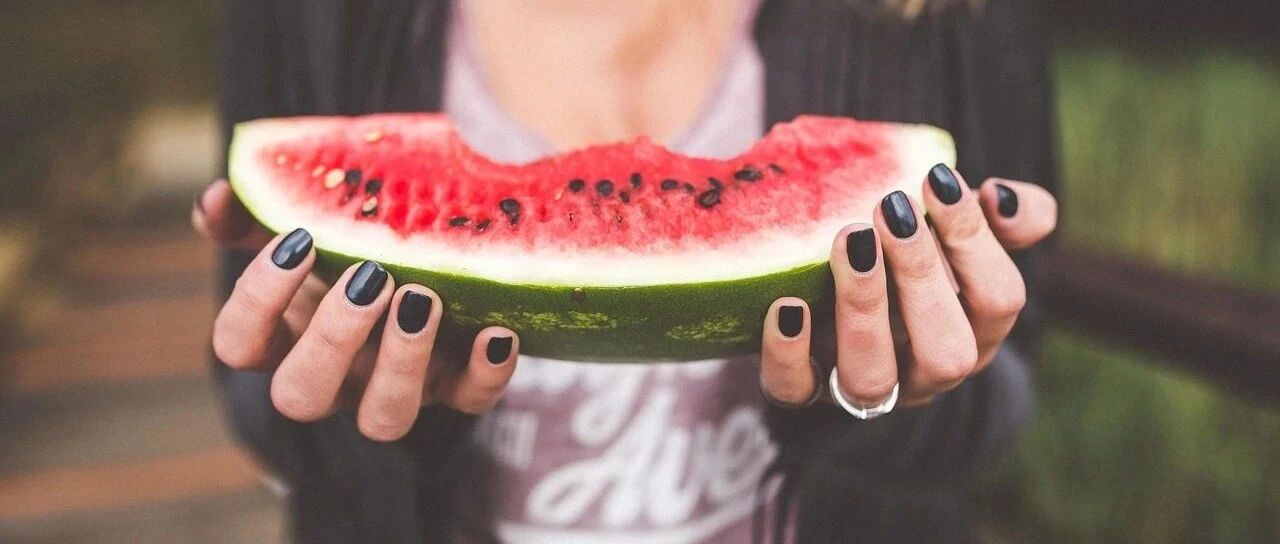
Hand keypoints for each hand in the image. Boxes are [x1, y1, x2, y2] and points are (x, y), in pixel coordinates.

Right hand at [193, 180, 519, 440]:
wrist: (430, 250)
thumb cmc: (348, 244)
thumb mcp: (304, 224)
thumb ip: (253, 213)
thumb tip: (214, 198)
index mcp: (284, 337)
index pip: (237, 345)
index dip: (258, 300)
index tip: (298, 240)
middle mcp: (334, 378)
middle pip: (302, 396)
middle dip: (332, 338)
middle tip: (370, 276)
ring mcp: (396, 390)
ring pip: (384, 419)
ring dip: (402, 363)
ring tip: (424, 298)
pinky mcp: (457, 389)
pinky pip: (471, 402)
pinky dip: (486, 373)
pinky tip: (496, 330)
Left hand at [760, 166, 1056, 408]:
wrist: (838, 299)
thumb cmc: (913, 257)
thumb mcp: (961, 233)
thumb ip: (1009, 214)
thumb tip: (1001, 197)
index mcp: (974, 331)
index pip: (999, 300)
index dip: (974, 242)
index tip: (936, 180)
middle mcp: (925, 371)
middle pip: (946, 353)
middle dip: (922, 276)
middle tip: (891, 209)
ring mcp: (864, 388)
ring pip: (872, 379)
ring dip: (863, 309)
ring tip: (850, 241)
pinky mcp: (801, 390)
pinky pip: (793, 391)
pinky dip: (788, 353)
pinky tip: (787, 304)